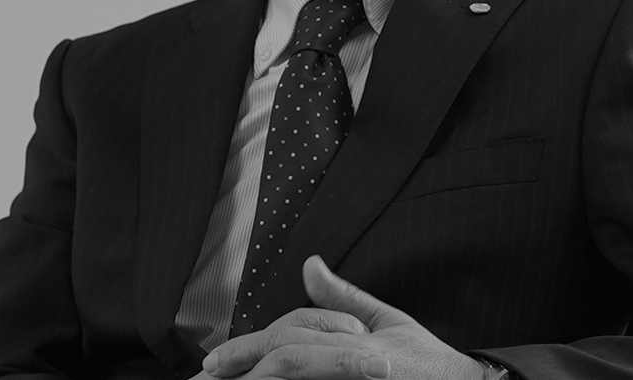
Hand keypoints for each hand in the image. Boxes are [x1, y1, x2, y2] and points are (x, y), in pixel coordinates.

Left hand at [203, 256, 483, 379]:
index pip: (288, 344)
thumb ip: (343, 297)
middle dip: (242, 369)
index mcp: (353, 345)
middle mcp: (350, 367)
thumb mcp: (386, 323)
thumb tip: (310, 264)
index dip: (246, 350)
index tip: (214, 362)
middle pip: (285, 364)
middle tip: (207, 378)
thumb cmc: (425, 361)